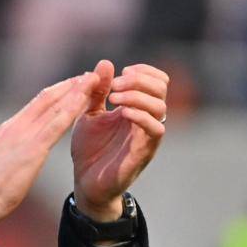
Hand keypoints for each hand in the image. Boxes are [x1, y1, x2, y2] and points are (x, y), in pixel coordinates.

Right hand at [0, 72, 99, 226]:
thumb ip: (0, 140)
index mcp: (9, 128)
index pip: (37, 103)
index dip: (58, 91)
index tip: (74, 84)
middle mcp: (16, 125)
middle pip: (47, 98)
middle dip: (70, 85)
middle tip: (89, 75)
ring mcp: (24, 135)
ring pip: (54, 106)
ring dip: (75, 92)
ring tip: (93, 80)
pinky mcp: (33, 149)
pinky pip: (56, 125)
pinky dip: (71, 110)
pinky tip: (85, 101)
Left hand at [71, 60, 167, 221]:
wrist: (85, 183)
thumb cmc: (90, 149)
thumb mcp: (88, 113)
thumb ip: (97, 91)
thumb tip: (106, 63)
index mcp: (136, 109)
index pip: (157, 81)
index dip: (144, 71)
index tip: (121, 73)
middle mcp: (145, 121)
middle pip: (161, 90)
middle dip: (139, 80)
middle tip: (114, 86)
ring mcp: (146, 137)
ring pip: (160, 108)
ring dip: (137, 96)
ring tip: (113, 98)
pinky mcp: (143, 153)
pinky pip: (155, 130)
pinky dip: (140, 116)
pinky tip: (121, 113)